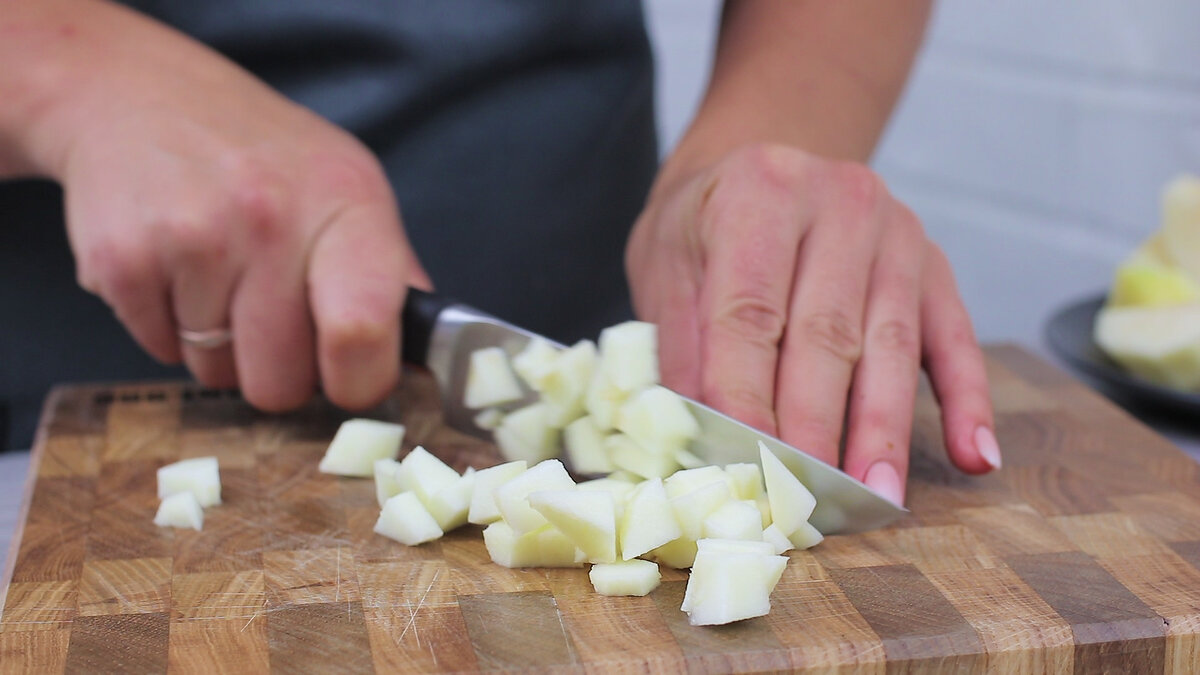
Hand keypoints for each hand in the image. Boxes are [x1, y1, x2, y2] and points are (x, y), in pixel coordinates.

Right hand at [38, 3, 428, 410]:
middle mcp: (271, 217)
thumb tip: (425, 359)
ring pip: (217, 374)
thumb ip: (391, 276)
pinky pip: (159, 354)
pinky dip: (167, 330)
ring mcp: (192, 238)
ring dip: (219, 347)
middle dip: (279, 370)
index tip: (351, 377)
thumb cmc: (263, 155)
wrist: (140, 94)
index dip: (360, 381)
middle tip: (271, 314)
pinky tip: (175, 269)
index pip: (363, 332)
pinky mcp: (122, 261)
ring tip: (219, 276)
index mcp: (347, 202)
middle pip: (281, 382)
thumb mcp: (349, 188)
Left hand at [626, 144, 998, 504]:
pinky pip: (956, 339)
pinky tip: (974, 457)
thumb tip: (694, 438)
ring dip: (883, 430)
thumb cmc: (706, 222)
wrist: (761, 159)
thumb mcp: (665, 262)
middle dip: (815, 428)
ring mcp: (897, 232)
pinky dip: (969, 402)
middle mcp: (838, 203)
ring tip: (876, 497)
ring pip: (892, 345)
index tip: (744, 466)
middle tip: (804, 501)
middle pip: (827, 334)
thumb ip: (680, 342)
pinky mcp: (935, 264)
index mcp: (760, 194)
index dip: (746, 397)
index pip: (750, 313)